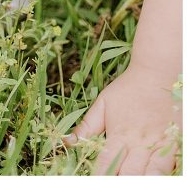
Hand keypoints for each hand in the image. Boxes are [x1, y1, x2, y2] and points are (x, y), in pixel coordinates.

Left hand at [65, 65, 180, 174]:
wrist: (157, 73)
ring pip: (152, 174)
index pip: (106, 163)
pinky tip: (153, 174)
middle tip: (114, 178)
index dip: (99, 175)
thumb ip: (87, 126)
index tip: (93, 177)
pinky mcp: (174, 144)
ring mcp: (158, 145)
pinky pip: (169, 166)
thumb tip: (67, 142)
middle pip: (129, 174)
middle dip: (121, 179)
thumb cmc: (128, 88)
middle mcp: (139, 143)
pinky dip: (161, 173)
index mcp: (119, 134)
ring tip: (133, 178)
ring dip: (142, 177)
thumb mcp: (103, 103)